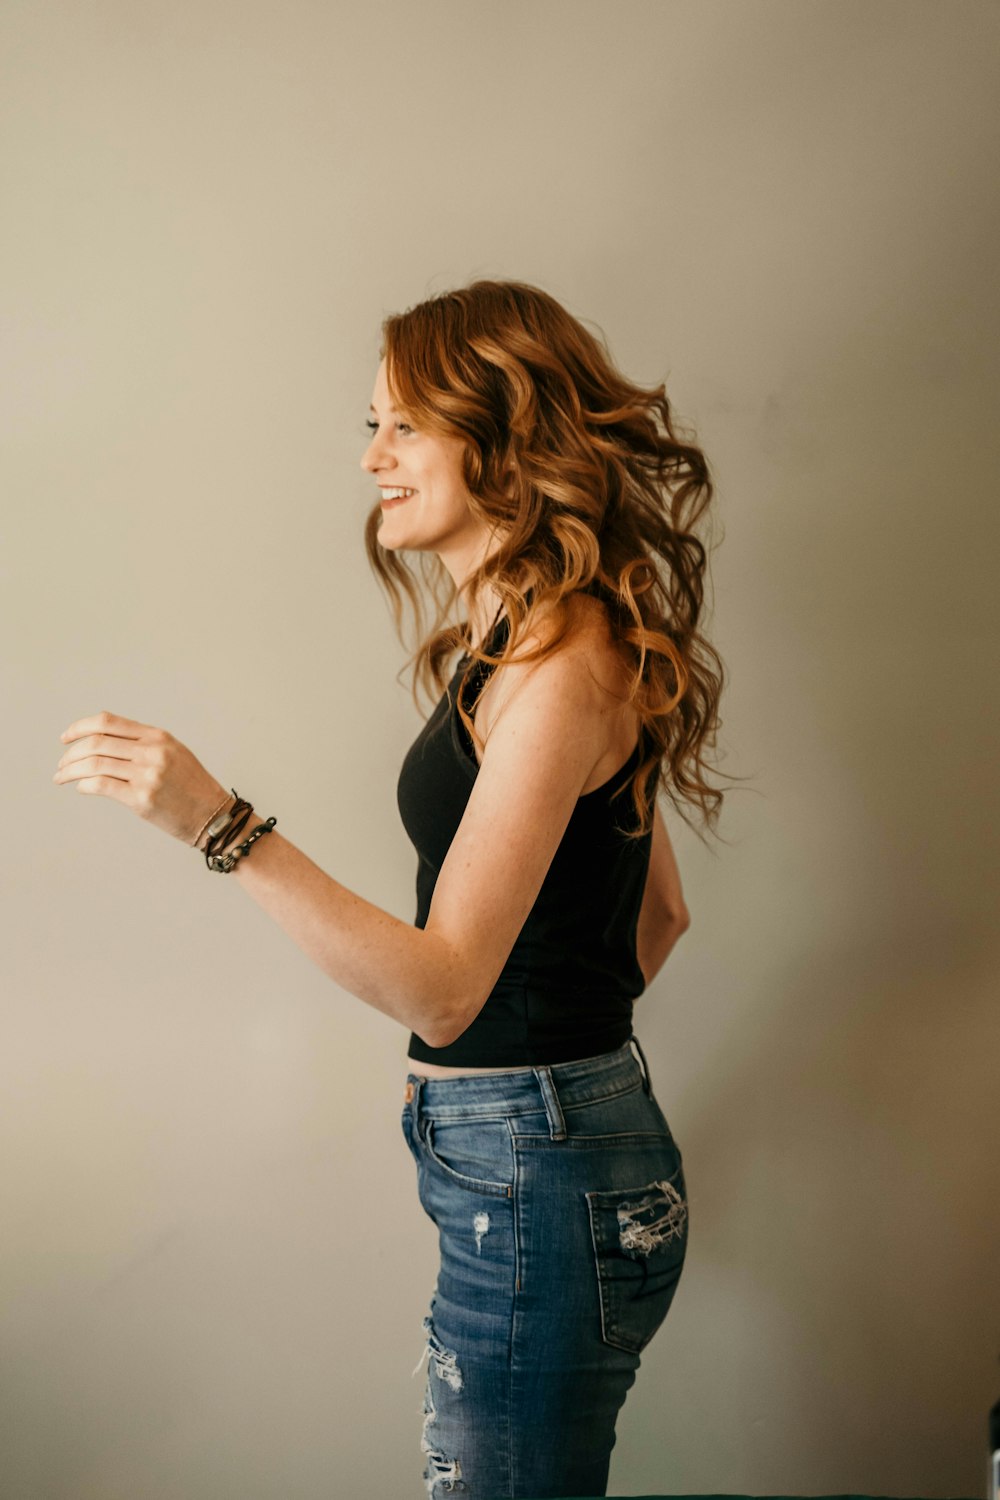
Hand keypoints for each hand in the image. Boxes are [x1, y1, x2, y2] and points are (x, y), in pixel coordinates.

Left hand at [53, 710, 229, 847]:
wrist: (214, 817)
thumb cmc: (192, 788)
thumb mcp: (173, 754)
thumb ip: (142, 745)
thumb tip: (102, 744)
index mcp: (158, 736)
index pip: (108, 722)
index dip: (80, 728)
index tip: (65, 738)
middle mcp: (152, 751)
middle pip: (96, 742)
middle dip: (70, 753)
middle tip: (61, 764)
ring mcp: (147, 774)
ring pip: (94, 763)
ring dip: (70, 770)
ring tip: (61, 777)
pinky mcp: (142, 798)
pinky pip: (101, 785)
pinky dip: (83, 784)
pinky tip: (80, 787)